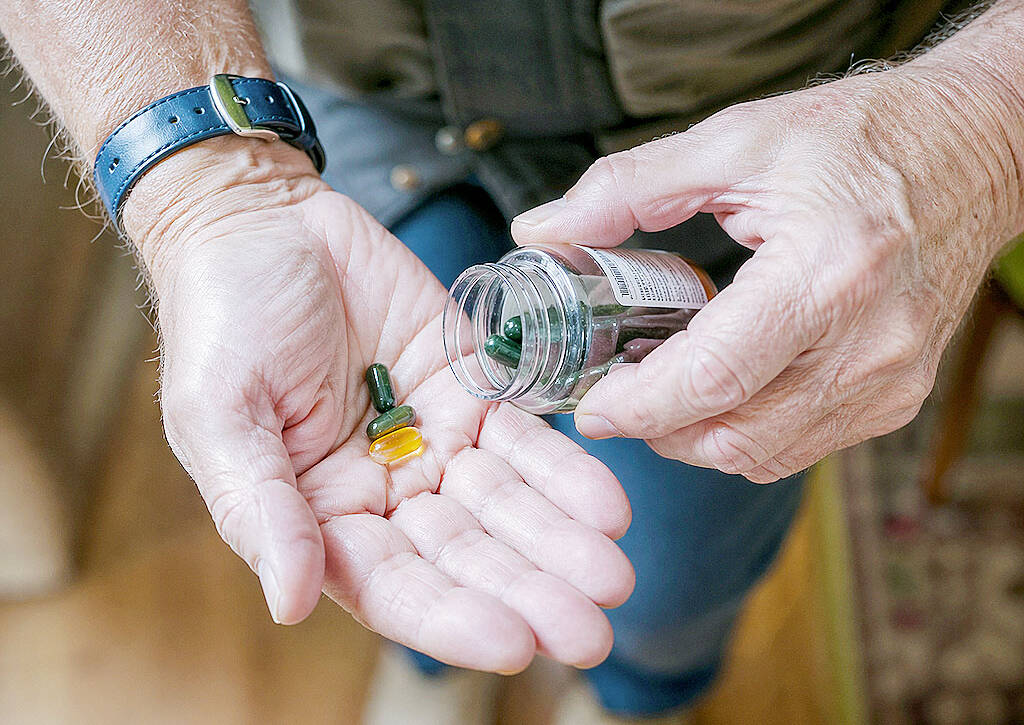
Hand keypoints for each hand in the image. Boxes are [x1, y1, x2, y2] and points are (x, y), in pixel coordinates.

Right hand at [124, 138, 633, 672]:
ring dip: (560, 540)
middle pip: (466, 557)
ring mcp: (435, 440)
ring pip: (506, 504)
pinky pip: (525, 435)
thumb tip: (290, 601)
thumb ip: (260, 507)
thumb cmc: (223, 320)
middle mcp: (387, 491)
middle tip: (590, 632)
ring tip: (613, 573)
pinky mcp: (472, 390)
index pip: (393, 586)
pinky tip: (607, 504)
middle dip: (528, 593)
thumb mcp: (221, 415)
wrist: (266, 224)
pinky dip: (564, 468)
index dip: (451, 619)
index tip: (513, 642)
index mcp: (322, 516)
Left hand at [512, 64, 1022, 482]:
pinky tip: (720, 391)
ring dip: (695, 438)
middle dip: (656, 431)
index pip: (713, 378)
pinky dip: (742, 434)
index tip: (589, 407)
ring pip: (761, 455)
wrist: (974, 150)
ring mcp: (888, 379)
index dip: (638, 406)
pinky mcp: (896, 395)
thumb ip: (629, 187)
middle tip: (615, 397)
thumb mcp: (735, 141)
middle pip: (732, 435)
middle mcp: (867, 343)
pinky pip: (798, 448)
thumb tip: (544, 228)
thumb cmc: (860, 138)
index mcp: (827, 273)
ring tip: (663, 391)